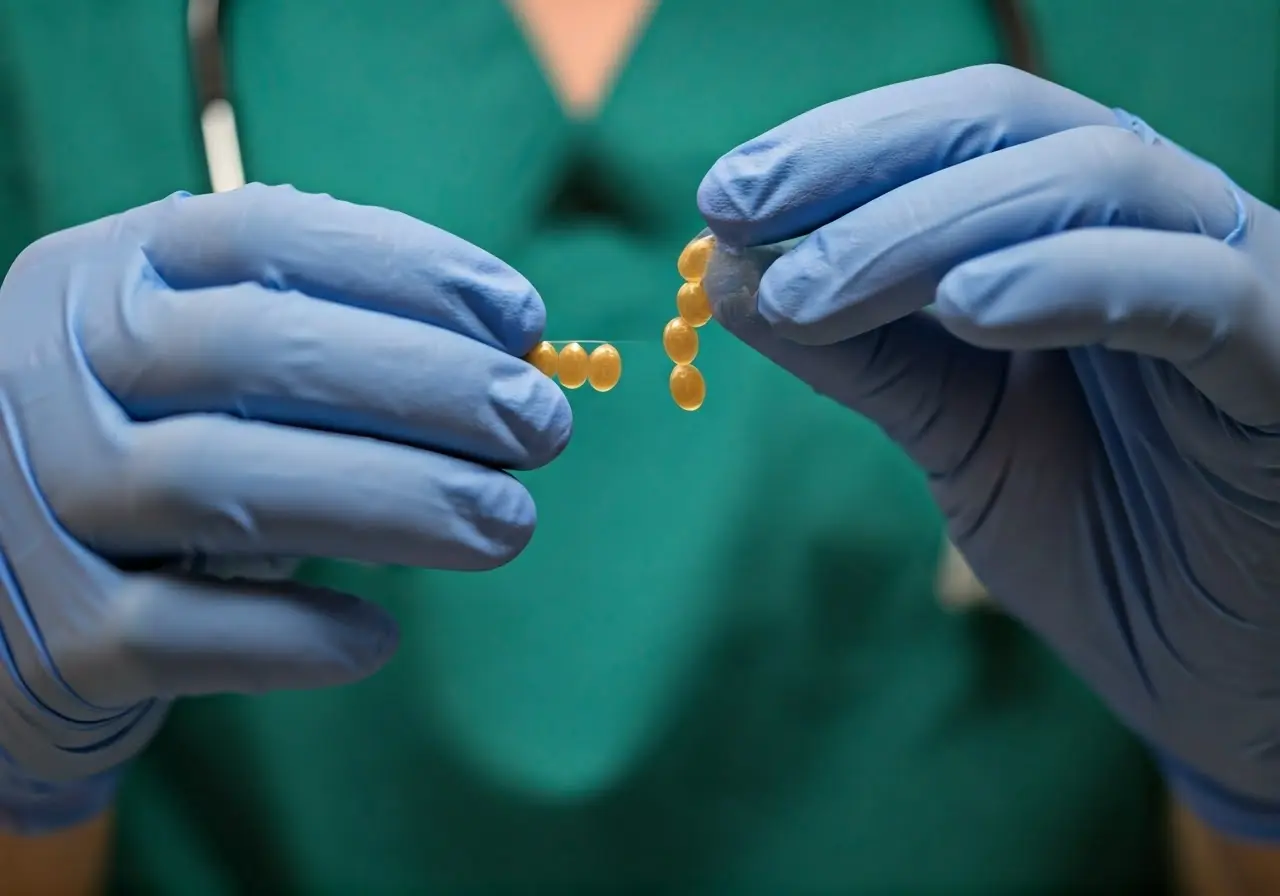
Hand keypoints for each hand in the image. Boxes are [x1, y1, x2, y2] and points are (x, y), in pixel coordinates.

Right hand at [0, 185, 569, 832]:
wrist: (4, 594)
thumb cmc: (156, 452)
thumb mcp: (210, 371)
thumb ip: (328, 347)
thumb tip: (510, 357)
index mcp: (105, 275)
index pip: (264, 234)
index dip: (409, 268)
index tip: (525, 317)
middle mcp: (48, 365)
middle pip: (258, 353)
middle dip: (428, 386)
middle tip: (544, 426)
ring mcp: (33, 497)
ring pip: (222, 486)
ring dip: (393, 502)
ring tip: (509, 522)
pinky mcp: (50, 630)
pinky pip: (177, 631)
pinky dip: (292, 634)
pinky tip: (377, 639)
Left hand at [696, 63, 1279, 838]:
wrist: (1222, 678)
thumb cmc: (1102, 546)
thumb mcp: (955, 436)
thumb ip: (864, 354)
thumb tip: (729, 274)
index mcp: (1078, 229)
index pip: (956, 134)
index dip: (836, 149)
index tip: (721, 200)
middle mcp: (1160, 224)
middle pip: (1010, 125)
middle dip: (858, 163)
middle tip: (734, 214)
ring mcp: (1242, 278)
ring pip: (1091, 180)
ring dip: (922, 229)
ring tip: (808, 293)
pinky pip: (1196, 293)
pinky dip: (1070, 282)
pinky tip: (967, 309)